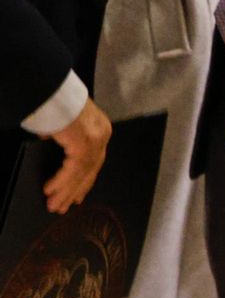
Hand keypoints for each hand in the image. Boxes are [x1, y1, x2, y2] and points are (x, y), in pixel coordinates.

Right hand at [42, 98, 111, 213]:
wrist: (53, 90)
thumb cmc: (57, 105)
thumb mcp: (64, 127)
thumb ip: (65, 142)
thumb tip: (59, 157)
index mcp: (100, 130)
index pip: (95, 161)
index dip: (86, 180)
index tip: (79, 196)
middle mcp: (102, 135)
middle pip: (90, 169)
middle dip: (76, 190)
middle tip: (64, 207)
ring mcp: (96, 139)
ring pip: (82, 172)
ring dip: (66, 191)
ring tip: (53, 206)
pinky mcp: (84, 143)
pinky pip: (73, 168)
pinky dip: (61, 181)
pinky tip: (50, 191)